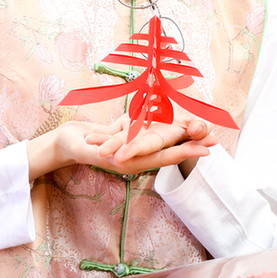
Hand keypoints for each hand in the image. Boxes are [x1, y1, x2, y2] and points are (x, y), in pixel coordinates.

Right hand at [27, 114, 216, 181]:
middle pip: (169, 148)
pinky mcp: (129, 134)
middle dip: (191, 143)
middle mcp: (135, 154)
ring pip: (163, 138)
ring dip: (183, 133)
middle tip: (215, 138)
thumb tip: (121, 155)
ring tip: (204, 126)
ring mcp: (133, 145)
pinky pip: (150, 129)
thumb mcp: (87, 147)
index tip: (206, 150)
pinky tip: (179, 117)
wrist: (61, 143)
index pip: (163, 156)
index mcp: (129, 160)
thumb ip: (103, 149)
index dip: (185, 152)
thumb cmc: (71, 145)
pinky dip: (165, 123)